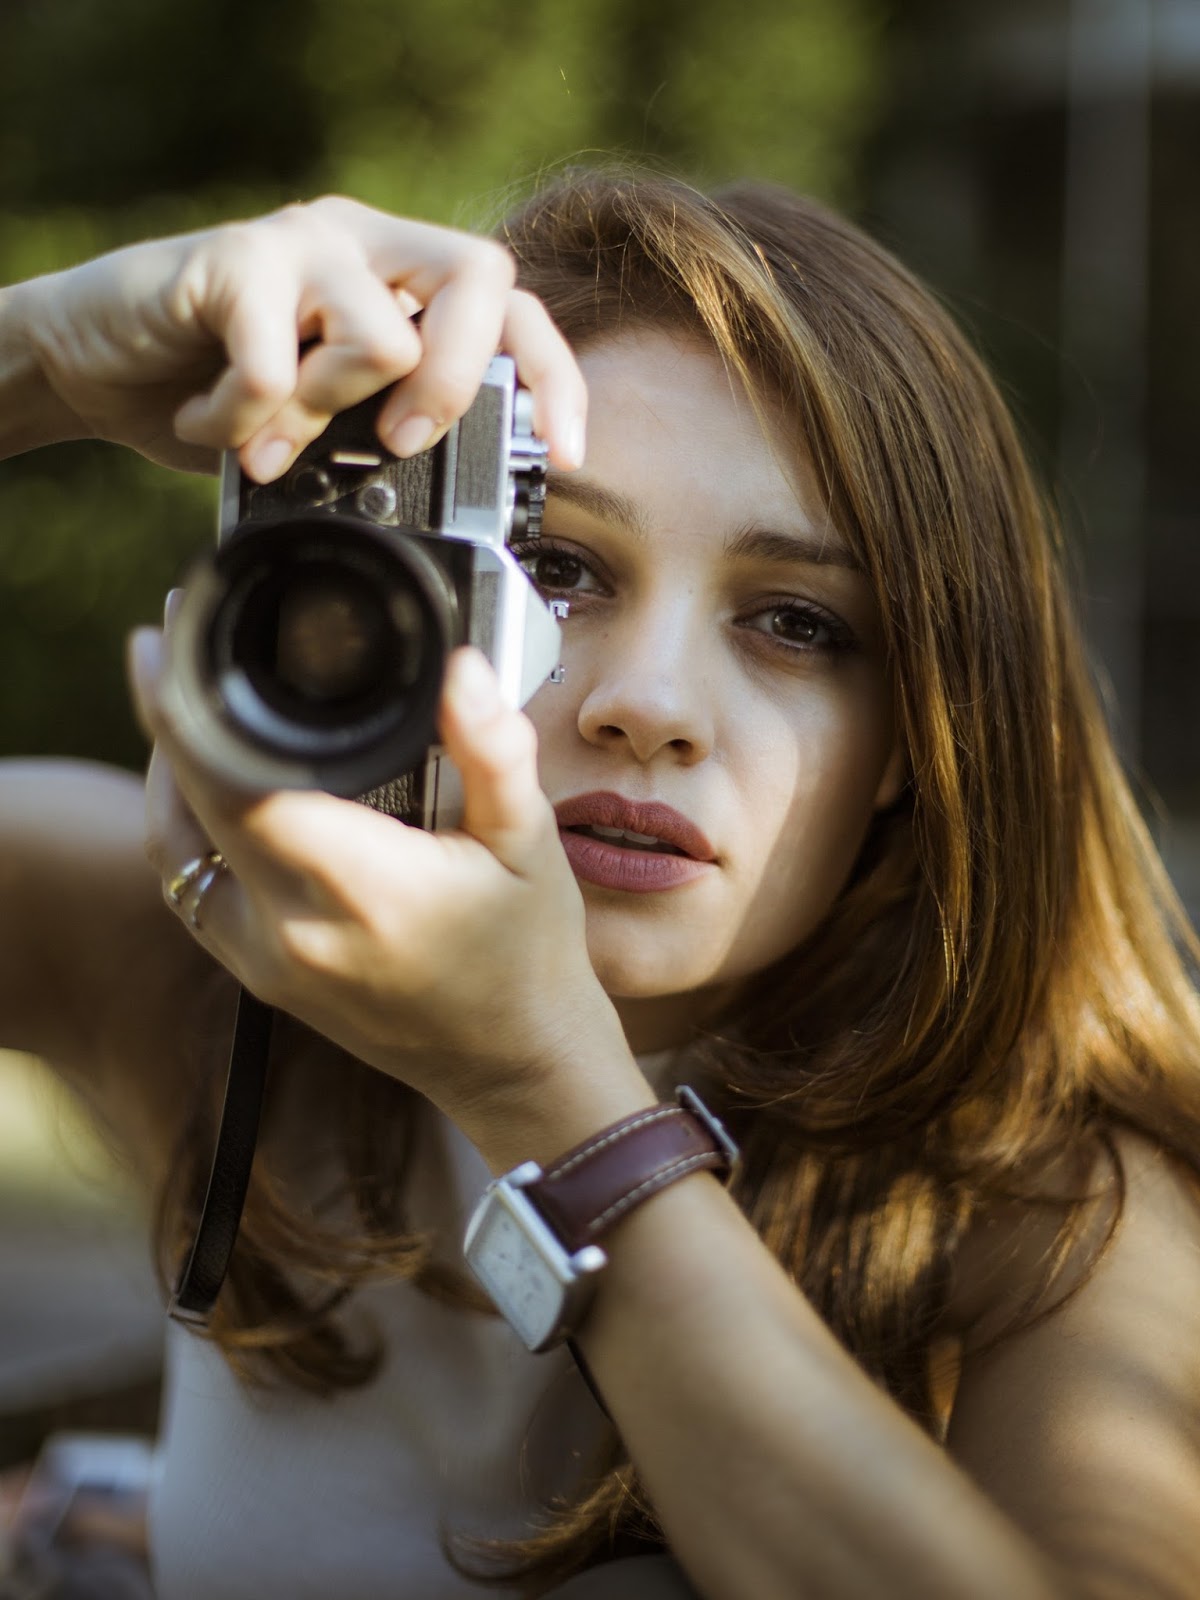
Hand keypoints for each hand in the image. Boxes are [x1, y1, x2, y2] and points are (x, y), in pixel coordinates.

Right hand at [8, 196, 585, 476]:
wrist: (93, 361)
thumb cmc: (221, 395)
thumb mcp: (327, 429)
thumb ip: (387, 434)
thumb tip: (462, 498)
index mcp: (406, 284)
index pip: (515, 308)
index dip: (554, 380)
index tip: (564, 457)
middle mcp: (369, 245)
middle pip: (484, 277)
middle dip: (455, 386)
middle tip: (396, 446)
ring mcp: (304, 243)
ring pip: (385, 333)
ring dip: (326, 415)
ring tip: (267, 441)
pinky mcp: (233, 259)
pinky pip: (277, 361)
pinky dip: (245, 419)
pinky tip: (208, 423)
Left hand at [127, 628, 632, 1147]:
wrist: (515, 1066)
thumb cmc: (531, 954)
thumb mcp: (529, 843)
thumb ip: (495, 751)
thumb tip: (463, 667)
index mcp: (362, 887)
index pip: (238, 784)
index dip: (189, 708)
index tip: (173, 635)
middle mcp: (293, 929)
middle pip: (190, 806)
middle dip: (168, 719)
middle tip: (169, 643)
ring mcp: (265, 961)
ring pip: (174, 849)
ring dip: (167, 773)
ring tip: (181, 702)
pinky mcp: (259, 977)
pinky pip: (190, 888)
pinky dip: (185, 829)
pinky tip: (206, 784)